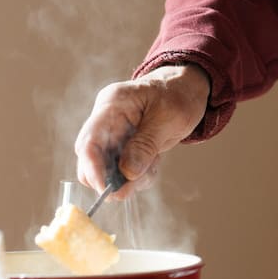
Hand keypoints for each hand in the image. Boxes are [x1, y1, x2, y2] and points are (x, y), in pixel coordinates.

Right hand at [74, 64, 210, 195]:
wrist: (188, 88)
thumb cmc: (179, 95)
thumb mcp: (168, 118)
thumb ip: (146, 145)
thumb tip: (127, 172)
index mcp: (113, 104)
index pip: (89, 142)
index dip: (92, 169)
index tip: (106, 190)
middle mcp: (107, 120)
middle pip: (91, 159)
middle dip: (109, 178)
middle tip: (130, 189)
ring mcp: (114, 133)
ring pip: (107, 169)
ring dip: (127, 179)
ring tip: (153, 166)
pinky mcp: (123, 145)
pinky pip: (122, 169)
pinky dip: (136, 175)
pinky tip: (153, 164)